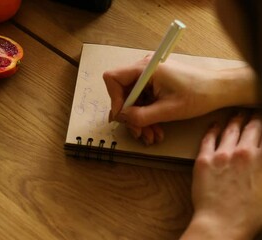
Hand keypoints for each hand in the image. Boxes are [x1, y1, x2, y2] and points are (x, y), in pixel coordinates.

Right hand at [103, 55, 256, 144]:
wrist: (220, 90)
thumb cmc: (199, 94)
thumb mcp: (168, 110)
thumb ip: (140, 115)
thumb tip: (120, 118)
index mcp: (146, 68)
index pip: (113, 78)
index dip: (114, 99)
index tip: (123, 116)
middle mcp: (144, 68)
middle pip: (123, 93)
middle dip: (130, 116)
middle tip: (139, 133)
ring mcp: (149, 75)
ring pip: (133, 100)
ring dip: (139, 119)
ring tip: (151, 135)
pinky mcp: (155, 82)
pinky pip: (143, 100)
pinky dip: (147, 115)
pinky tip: (156, 128)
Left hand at [180, 111, 261, 238]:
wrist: (222, 223)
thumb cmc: (250, 214)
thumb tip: (261, 160)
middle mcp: (245, 152)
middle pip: (252, 127)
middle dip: (254, 118)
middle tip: (254, 113)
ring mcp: (223, 155)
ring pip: (230, 129)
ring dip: (235, 120)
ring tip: (237, 114)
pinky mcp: (204, 160)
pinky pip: (208, 139)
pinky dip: (212, 129)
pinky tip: (214, 125)